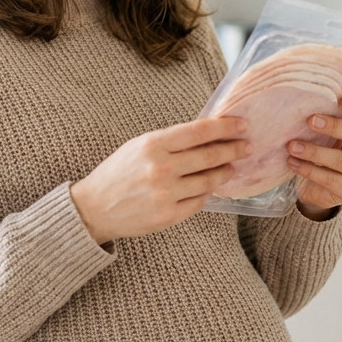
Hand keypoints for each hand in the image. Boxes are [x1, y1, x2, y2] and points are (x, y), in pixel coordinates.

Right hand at [70, 116, 249, 244]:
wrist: (94, 207)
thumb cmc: (118, 172)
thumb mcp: (139, 146)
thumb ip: (172, 141)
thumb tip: (208, 135)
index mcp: (153, 145)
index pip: (199, 131)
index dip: (225, 127)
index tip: (241, 125)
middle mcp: (161, 168)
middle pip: (210, 156)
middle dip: (233, 150)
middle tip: (247, 146)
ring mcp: (166, 194)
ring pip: (209, 181)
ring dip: (224, 172)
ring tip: (231, 167)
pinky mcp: (168, 216)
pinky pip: (199, 202)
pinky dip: (206, 193)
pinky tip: (209, 187)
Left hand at [287, 95, 341, 218]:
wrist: (319, 190)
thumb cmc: (324, 153)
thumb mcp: (327, 135)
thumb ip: (325, 118)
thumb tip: (304, 97)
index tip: (341, 100)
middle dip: (334, 127)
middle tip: (310, 120)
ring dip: (314, 151)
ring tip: (293, 146)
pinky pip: (330, 179)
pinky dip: (309, 170)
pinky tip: (293, 163)